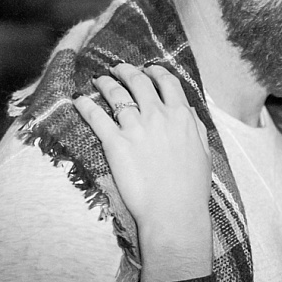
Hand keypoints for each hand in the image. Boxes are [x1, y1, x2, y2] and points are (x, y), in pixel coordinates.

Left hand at [73, 63, 213, 281]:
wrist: (173, 213)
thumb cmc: (191, 189)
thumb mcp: (204, 153)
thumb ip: (196, 128)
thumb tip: (189, 113)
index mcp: (182, 116)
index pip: (168, 82)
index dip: (155, 72)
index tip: (148, 70)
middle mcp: (158, 116)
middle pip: (139, 82)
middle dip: (126, 71)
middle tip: (117, 69)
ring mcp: (135, 128)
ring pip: (116, 94)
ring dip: (105, 83)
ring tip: (98, 80)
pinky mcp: (115, 143)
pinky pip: (95, 116)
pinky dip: (85, 105)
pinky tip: (78, 100)